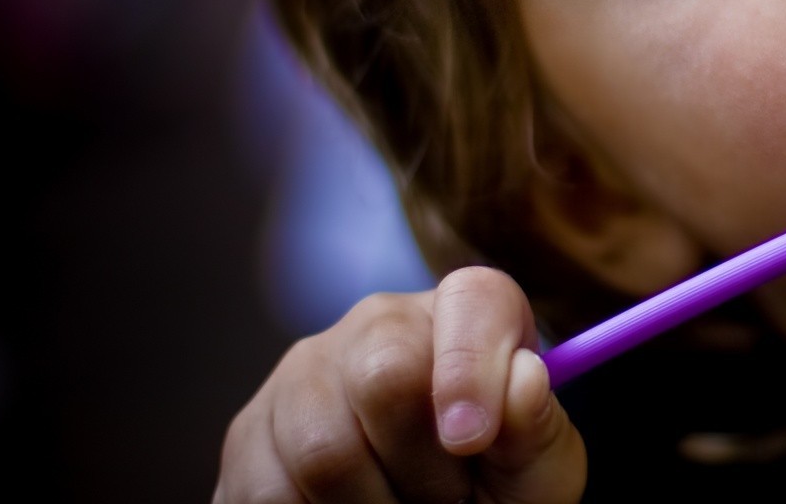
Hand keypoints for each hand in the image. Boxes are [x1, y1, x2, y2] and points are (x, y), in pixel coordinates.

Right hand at [214, 267, 586, 502]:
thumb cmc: (494, 485)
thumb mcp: (536, 467)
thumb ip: (536, 430)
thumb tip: (523, 381)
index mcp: (464, 313)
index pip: (471, 302)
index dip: (471, 367)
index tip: (473, 440)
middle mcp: (377, 324)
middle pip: (384, 376)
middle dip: (423, 465)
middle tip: (448, 502)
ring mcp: (302, 375)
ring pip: (322, 449)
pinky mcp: (249, 435)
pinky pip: (268, 491)